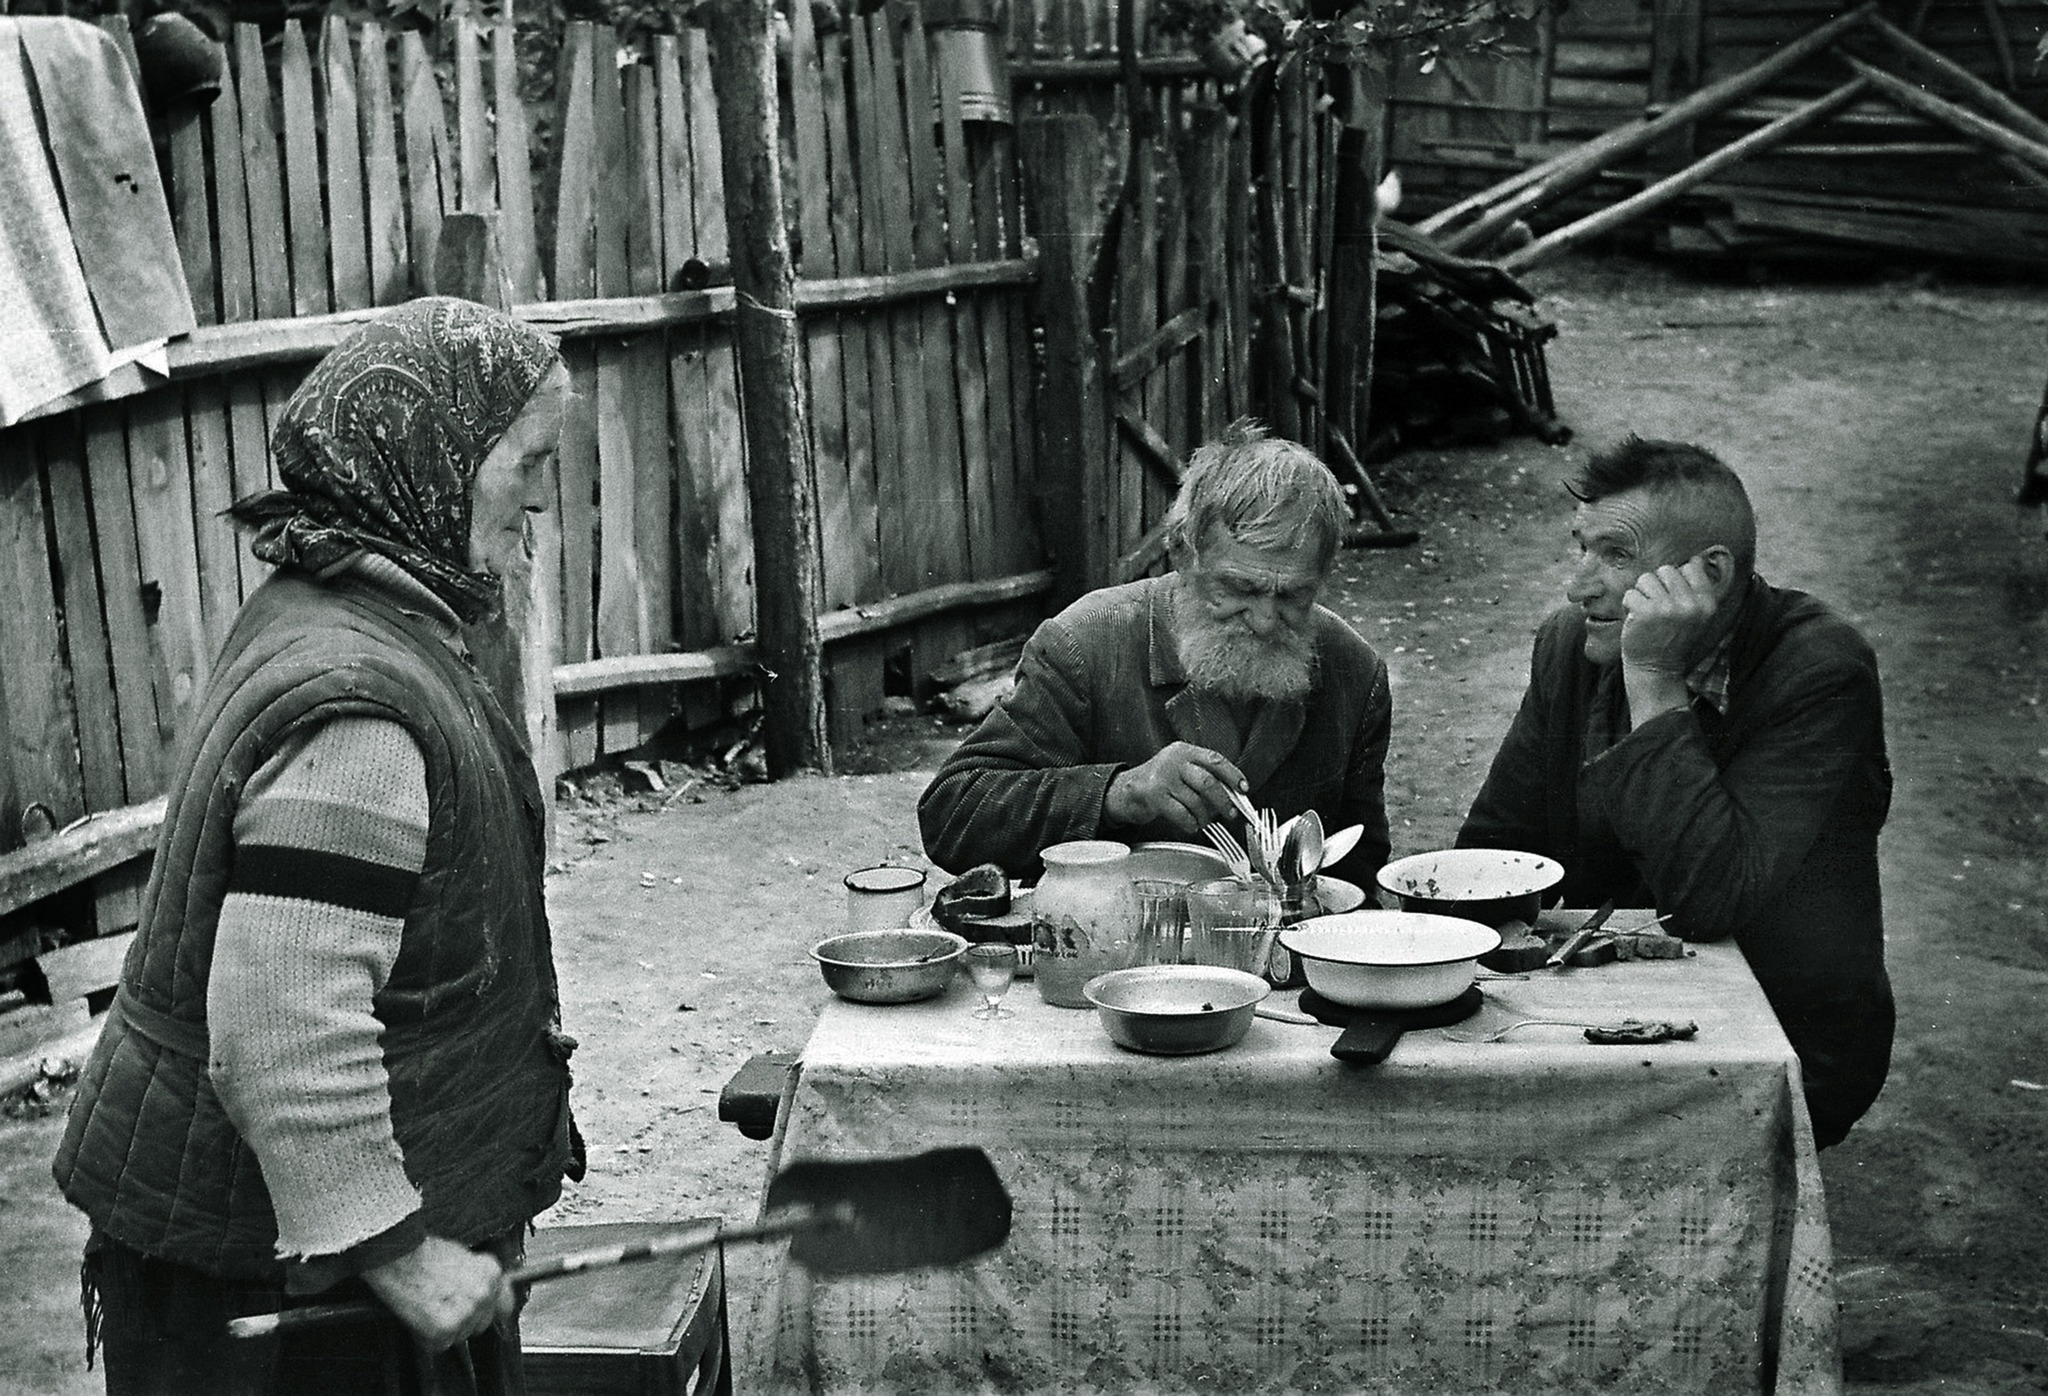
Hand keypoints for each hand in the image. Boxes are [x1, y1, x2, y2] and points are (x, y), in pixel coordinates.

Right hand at [362, 1235, 513, 1351]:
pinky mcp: (444, 1330)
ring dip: (445, 1327)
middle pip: (480, 1323)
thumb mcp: (463, 1256)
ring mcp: (466, 1313)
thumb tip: (493, 1299)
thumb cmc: (423, 1253)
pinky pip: (440, 1344)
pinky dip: (427, 1336)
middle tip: (441, 1302)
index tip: (472, 1307)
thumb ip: (481, 1279)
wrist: (396, 1256)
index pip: (503, 1306)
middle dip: (463, 1318)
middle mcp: (483, 1294)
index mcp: (491, 1273)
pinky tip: (420, 1315)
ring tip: (428, 1304)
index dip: (483, 1308)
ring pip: (460, 1335)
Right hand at [1103, 742, 1247, 832]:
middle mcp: (1173, 761)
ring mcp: (1162, 778)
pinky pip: (1182, 814)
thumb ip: (1204, 776)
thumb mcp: (1180, 769)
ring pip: (1195, 801)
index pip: (1215, 760)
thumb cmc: (1159, 782)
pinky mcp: (1154, 796)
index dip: (1233, 775)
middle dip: (1223, 801)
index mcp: (1184, 751)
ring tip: (1205, 821)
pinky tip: (1191, 824)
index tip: (1244, 789)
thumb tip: (1233, 795)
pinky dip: (1191, 823)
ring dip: (1205, 816)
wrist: (1124, 790)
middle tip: (1230, 813)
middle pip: (1207, 782)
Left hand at [1620, 554, 1722, 677]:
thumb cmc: (1673, 639)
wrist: (1656, 669)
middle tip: (1657, 610)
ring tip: (1646, 614)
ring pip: (1646, 579)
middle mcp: (1691, 604)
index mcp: (1707, 602)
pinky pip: (1630, 593)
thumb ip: (1697, 589)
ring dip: (1641, 594)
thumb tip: (1695, 558)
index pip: (1691, 567)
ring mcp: (1668, 608)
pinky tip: (1635, 621)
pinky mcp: (1645, 612)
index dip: (1675, 580)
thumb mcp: (1697, 616)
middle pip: (1666, 570)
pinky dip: (1628, 606)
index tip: (1672, 599)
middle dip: (1656, 586)